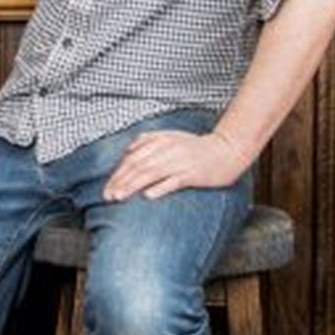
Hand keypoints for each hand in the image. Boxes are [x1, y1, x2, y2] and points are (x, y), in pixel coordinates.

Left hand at [102, 129, 248, 202]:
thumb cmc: (197, 147)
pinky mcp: (193, 174)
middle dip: (120, 182)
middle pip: (138, 166)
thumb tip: (129, 149)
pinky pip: (174, 181)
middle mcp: (168, 150)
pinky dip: (160, 188)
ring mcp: (181, 162)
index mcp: (161, 141)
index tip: (107, 188)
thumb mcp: (172, 137)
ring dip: (133, 186)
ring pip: (151, 174)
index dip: (118, 174)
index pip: (133, 158)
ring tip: (119, 197)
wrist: (227, 150)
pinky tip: (148, 196)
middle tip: (107, 196)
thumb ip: (149, 140)